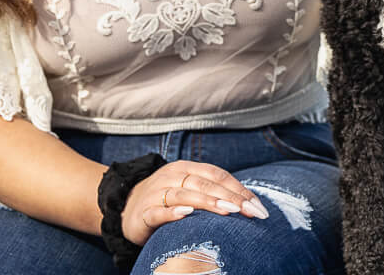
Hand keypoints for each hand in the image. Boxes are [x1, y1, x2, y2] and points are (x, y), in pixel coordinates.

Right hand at [121, 160, 269, 245]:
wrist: (126, 208)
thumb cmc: (167, 200)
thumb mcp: (189, 189)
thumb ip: (212, 191)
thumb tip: (248, 203)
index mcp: (186, 168)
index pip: (217, 174)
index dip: (238, 189)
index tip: (257, 206)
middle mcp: (172, 177)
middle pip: (205, 183)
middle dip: (230, 197)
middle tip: (249, 211)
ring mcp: (157, 193)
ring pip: (184, 195)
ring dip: (207, 202)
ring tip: (226, 210)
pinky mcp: (144, 213)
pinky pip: (159, 212)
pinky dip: (172, 213)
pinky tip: (186, 214)